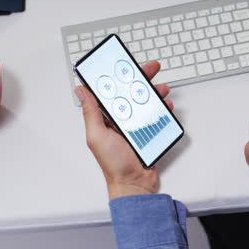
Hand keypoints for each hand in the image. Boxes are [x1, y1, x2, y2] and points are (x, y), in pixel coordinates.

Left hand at [75, 61, 172, 199]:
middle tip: (150, 69)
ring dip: (155, 93)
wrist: (134, 184)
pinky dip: (163, 109)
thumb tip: (81, 91)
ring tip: (161, 89)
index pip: (111, 91)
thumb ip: (91, 113)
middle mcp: (121, 120)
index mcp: (106, 118)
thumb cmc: (114, 165)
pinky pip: (157, 116)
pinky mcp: (149, 132)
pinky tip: (166, 106)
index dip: (117, 77)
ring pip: (146, 102)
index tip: (124, 65)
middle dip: (141, 79)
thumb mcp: (97, 136)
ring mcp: (136, 125)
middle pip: (131, 93)